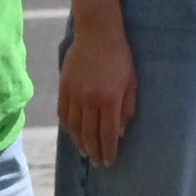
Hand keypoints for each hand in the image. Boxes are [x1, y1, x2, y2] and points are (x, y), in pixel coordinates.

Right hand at [59, 14, 138, 166]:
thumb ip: (127, 109)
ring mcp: (74, 93)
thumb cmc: (120, 57)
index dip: (108, 150)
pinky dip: (68, 127)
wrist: (97, 33)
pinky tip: (73, 134)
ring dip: (80, 143)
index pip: (107, 134)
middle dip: (95, 152)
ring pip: (74, 127)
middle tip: (98, 163)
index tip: (109, 161)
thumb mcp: (132, 82)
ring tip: (86, 152)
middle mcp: (89, 99)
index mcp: (109, 99)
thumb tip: (120, 132)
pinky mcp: (63, 87)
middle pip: (89, 134)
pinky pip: (63, 114)